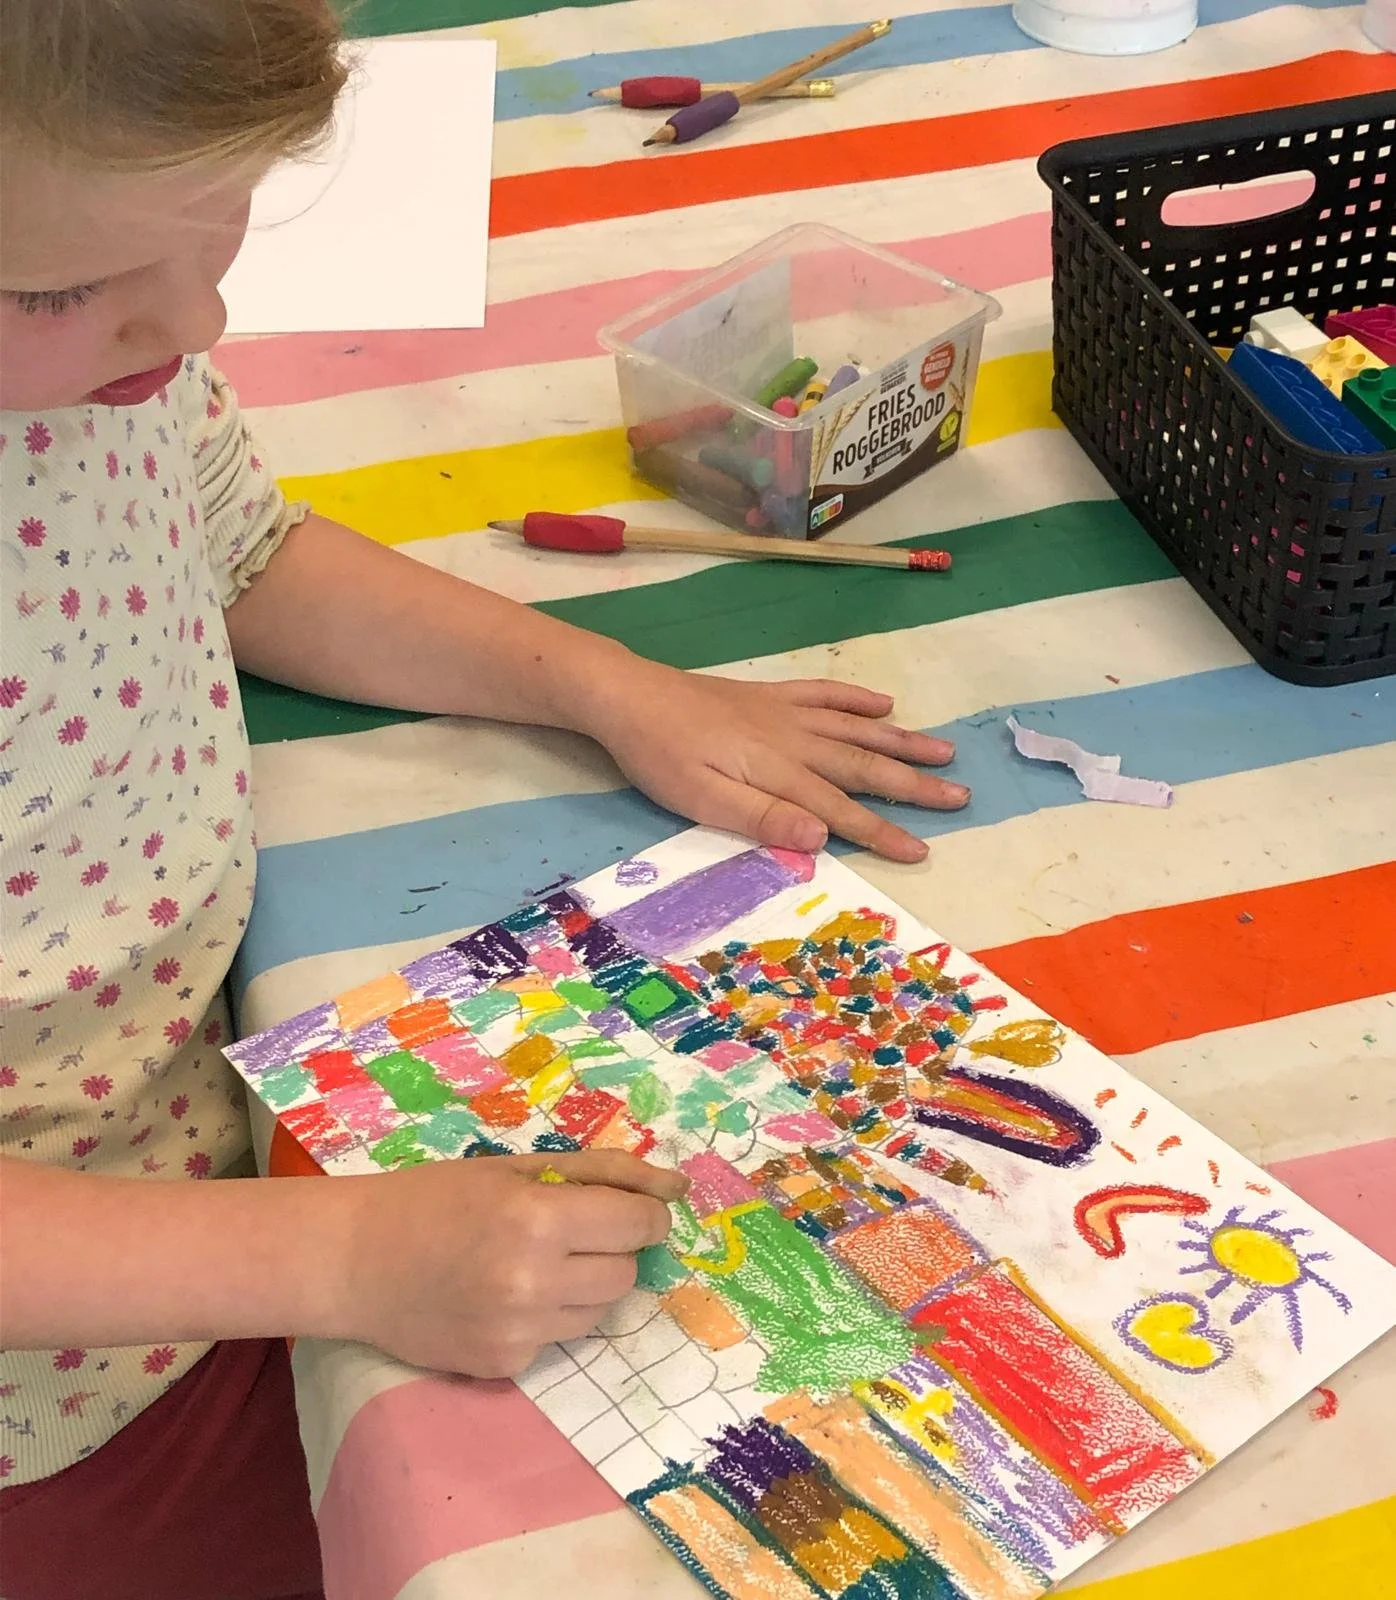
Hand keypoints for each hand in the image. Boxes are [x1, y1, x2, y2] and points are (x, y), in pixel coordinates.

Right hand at [336, 1150, 685, 1378]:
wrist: (353, 1260)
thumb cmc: (436, 1198)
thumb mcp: (517, 1168)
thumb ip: (603, 1173)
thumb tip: (678, 1187)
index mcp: (537, 1218)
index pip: (639, 1226)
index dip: (643, 1215)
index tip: (624, 1208)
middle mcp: (533, 1282)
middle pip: (625, 1275)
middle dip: (612, 1249)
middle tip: (567, 1232)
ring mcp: (518, 1332)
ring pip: (600, 1312)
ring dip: (584, 1285)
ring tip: (531, 1263)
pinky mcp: (503, 1367)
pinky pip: (559, 1340)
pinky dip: (548, 1316)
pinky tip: (501, 1296)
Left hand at [583, 661, 967, 863]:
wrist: (628, 695)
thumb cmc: (659, 756)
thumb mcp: (700, 798)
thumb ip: (762, 817)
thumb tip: (822, 834)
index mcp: (778, 770)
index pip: (841, 809)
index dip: (883, 831)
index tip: (922, 849)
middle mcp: (793, 738)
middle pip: (864, 764)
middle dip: (913, 785)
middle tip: (961, 797)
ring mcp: (784, 712)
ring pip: (856, 729)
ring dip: (902, 742)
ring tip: (944, 752)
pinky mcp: (768, 695)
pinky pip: (824, 694)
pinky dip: (857, 699)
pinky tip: (885, 704)